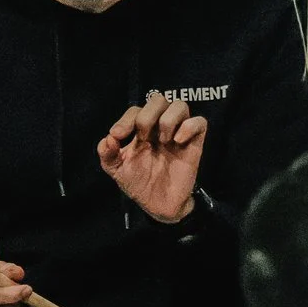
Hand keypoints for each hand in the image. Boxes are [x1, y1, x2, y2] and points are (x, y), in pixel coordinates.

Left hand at [98, 92, 205, 222]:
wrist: (158, 206)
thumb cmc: (138, 184)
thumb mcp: (117, 171)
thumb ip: (107, 155)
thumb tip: (107, 139)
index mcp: (140, 131)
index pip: (135, 110)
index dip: (125, 119)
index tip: (118, 135)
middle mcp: (159, 128)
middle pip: (158, 100)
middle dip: (147, 115)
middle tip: (143, 137)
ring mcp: (178, 134)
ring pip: (180, 105)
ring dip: (168, 119)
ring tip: (163, 141)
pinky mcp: (194, 144)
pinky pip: (200, 122)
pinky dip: (189, 126)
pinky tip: (178, 141)